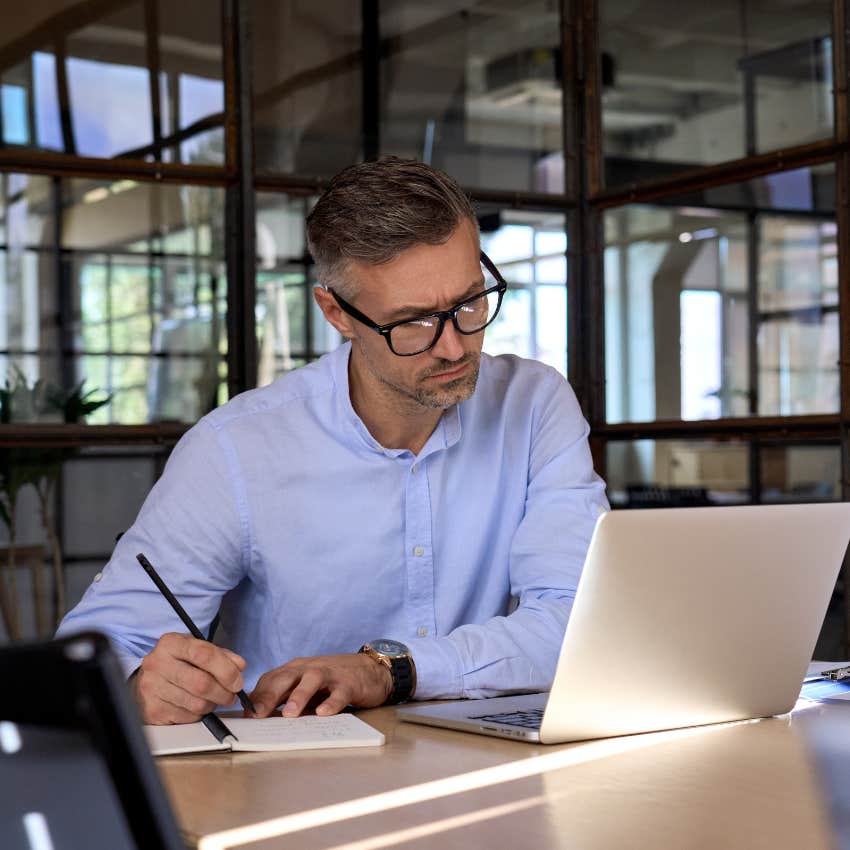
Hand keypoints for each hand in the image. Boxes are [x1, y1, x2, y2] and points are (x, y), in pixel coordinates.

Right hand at [131, 632, 246, 724]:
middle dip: (224, 692)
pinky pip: (187, 717)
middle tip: (231, 695)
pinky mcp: (153, 710)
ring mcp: (152, 688)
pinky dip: (199, 714)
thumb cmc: (177, 663)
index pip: (204, 654)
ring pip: (197, 703)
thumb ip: (221, 656)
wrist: (147, 680)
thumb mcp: (197, 650)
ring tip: (213, 698)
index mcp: (171, 643)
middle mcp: (157, 663)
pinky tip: (196, 705)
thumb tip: (239, 666)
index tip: (237, 681)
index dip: (226, 670)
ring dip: (213, 704)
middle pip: (201, 683)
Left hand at [249, 653, 392, 717]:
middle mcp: (309, 668)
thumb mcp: (306, 687)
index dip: (257, 696)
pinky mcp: (348, 683)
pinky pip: (339, 692)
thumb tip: (259, 717)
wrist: (369, 669)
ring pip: (311, 680)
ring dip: (299, 696)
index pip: (271, 679)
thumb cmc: (332, 681)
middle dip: (270, 695)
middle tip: (258, 715)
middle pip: (286, 677)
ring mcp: (329, 674)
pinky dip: (331, 702)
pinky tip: (324, 714)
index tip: (246, 715)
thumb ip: (286, 698)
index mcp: (295, 669)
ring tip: (289, 714)